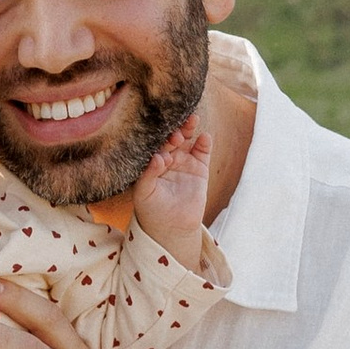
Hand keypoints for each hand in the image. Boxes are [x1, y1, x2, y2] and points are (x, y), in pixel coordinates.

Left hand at [133, 110, 212, 257]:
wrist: (172, 227)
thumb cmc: (152, 209)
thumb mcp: (144, 193)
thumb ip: (148, 175)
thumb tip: (157, 158)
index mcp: (150, 160)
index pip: (153, 143)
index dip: (157, 138)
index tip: (160, 137)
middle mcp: (167, 156)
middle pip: (170, 136)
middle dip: (173, 130)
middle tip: (176, 131)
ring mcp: (184, 160)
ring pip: (187, 138)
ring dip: (189, 128)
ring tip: (192, 121)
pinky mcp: (199, 167)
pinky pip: (203, 151)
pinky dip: (205, 143)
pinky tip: (205, 137)